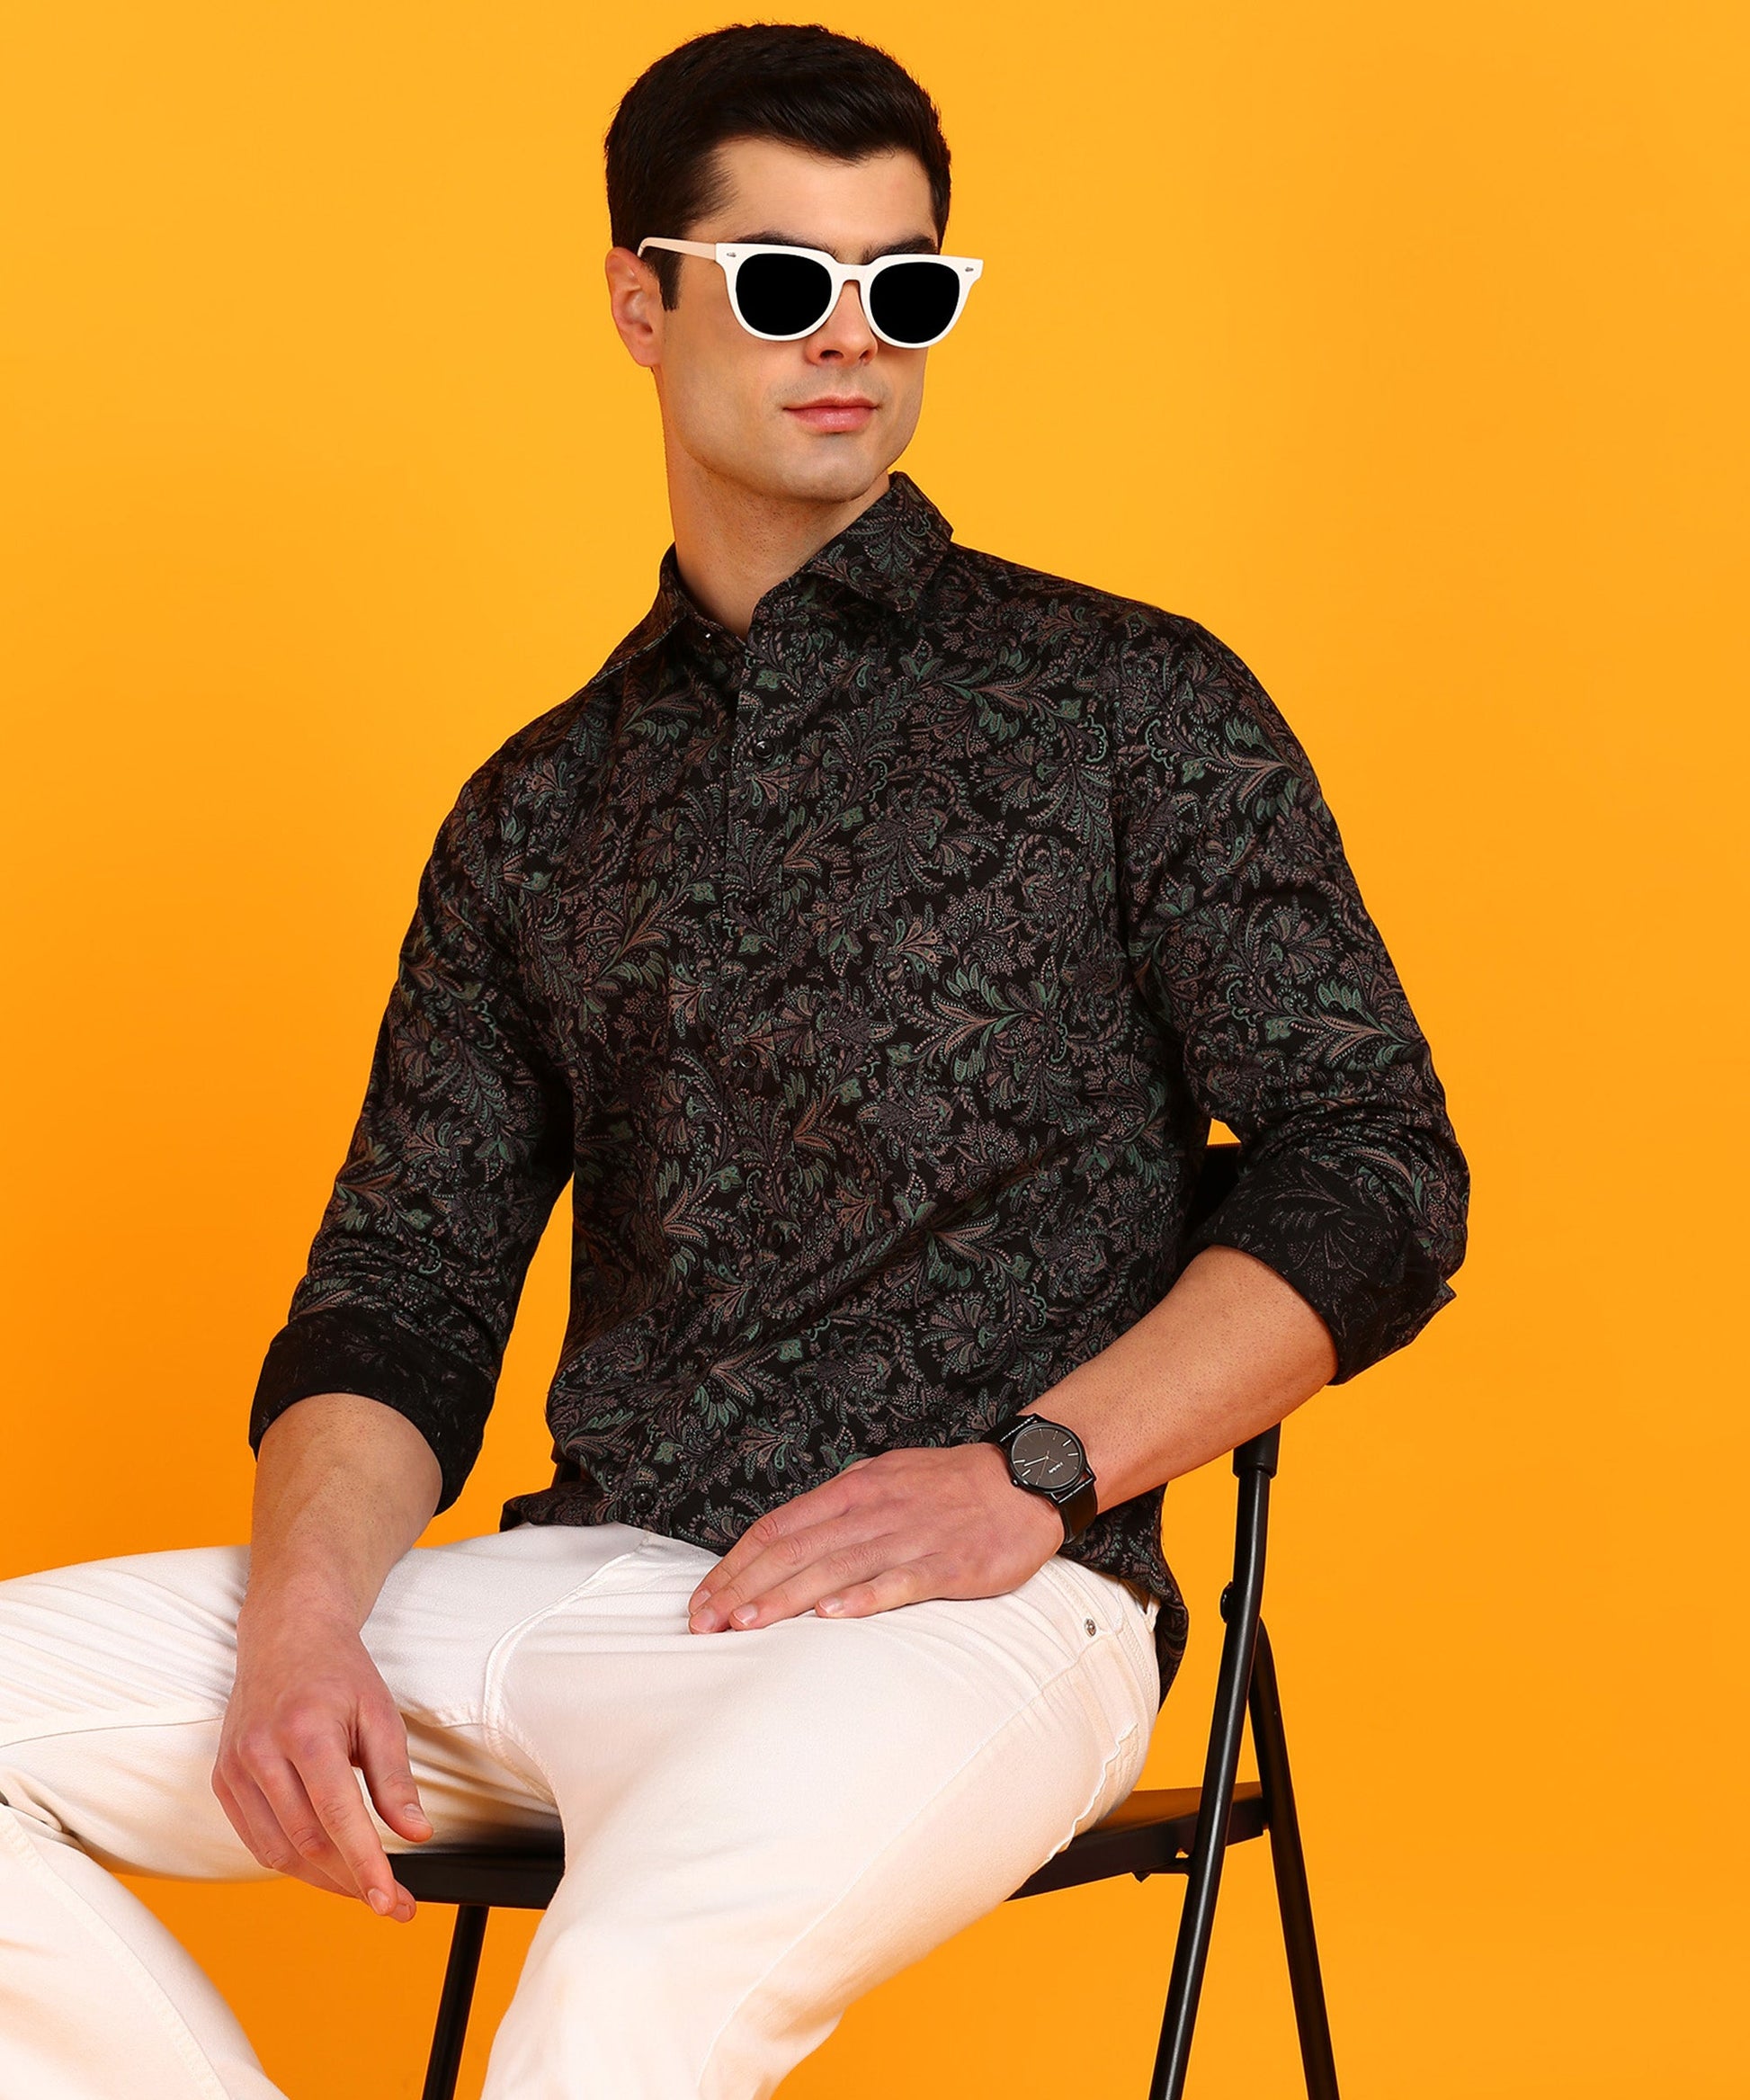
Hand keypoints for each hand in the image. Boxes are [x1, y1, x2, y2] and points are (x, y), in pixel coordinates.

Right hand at [212, 1604, 431, 1922]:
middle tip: (394, 1904)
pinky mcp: (222, 1780)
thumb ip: (395, 1778)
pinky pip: (255, 1840)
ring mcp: (235, 1768)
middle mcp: (261, 1753)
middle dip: (352, 1882)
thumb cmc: (338, 1671)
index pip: (337, 1817)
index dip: (365, 1866)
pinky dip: (292, 1861)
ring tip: (364, 1889)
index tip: (390, 1902)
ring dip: (323, 1880)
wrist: (286, 1634)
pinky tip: (324, 1866)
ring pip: (277, 1852)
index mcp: (305, 1731)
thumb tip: (416, 1833)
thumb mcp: (380, 1713)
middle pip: (307, 1843)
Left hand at [686, 1440, 1067, 1632]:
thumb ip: (840, 1510)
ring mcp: (909, 1536)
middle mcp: (873, 1509)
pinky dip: (865, 1597)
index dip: (736, 1564)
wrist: (1025, 1479)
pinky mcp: (948, 1563)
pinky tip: (834, 1615)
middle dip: (744, 1587)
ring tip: (747, 1623)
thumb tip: (790, 1540)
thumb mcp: (885, 1480)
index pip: (778, 1526)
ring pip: (836, 1567)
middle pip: (796, 1549)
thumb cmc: (951, 1486)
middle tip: (704, 1623)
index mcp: (853, 1489)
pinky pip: (900, 1581)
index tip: (703, 1599)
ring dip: (787, 1596)